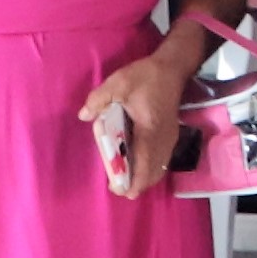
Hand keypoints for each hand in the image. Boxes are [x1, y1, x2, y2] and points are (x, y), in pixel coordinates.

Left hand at [80, 39, 197, 200]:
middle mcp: (163, 139)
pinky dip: (150, 170)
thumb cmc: (145, 76)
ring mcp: (170, 139)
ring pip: (159, 169)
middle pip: (153, 172)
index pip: (144, 163)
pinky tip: (137, 169)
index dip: (133, 180)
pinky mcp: (171, 137)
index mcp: (150, 129)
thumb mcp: (118, 82)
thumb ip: (99, 98)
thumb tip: (84, 116)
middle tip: (117, 188)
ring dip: (143, 179)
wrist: (172, 68)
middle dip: (136, 185)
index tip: (118, 188)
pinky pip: (162, 161)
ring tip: (124, 182)